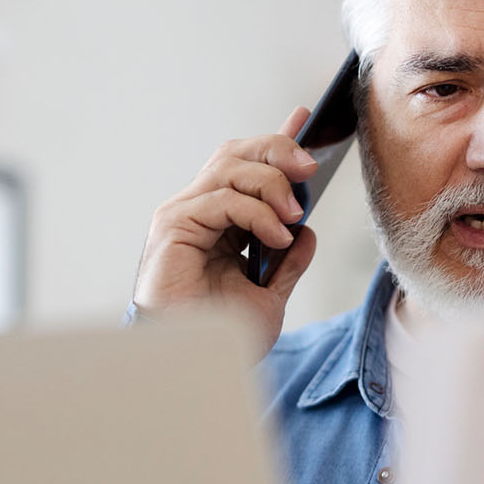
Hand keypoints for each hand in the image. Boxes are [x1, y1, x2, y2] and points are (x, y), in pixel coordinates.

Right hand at [132, 107, 321, 355]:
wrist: (194, 363)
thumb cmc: (220, 333)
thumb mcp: (269, 295)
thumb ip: (288, 262)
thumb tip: (307, 232)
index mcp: (218, 221)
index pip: (246, 165)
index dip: (275, 140)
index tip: (304, 119)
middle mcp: (197, 209)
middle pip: (237, 154)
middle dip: (278, 151)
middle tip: (310, 166)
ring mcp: (183, 214)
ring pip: (231, 167)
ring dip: (272, 184)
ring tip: (293, 216)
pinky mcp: (173, 226)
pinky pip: (222, 200)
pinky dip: (256, 213)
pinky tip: (276, 236)